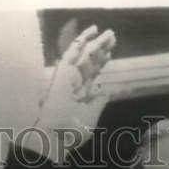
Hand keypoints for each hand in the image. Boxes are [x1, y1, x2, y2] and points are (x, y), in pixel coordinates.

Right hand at [33, 25, 115, 161]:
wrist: (55, 136)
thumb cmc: (71, 133)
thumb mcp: (90, 118)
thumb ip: (98, 104)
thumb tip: (106, 91)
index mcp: (79, 95)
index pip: (91, 74)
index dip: (100, 63)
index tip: (110, 54)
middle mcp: (73, 84)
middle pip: (90, 62)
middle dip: (101, 49)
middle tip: (113, 36)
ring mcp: (67, 78)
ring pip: (83, 55)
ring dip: (96, 42)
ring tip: (110, 33)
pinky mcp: (61, 73)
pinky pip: (71, 53)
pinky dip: (80, 41)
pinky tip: (92, 32)